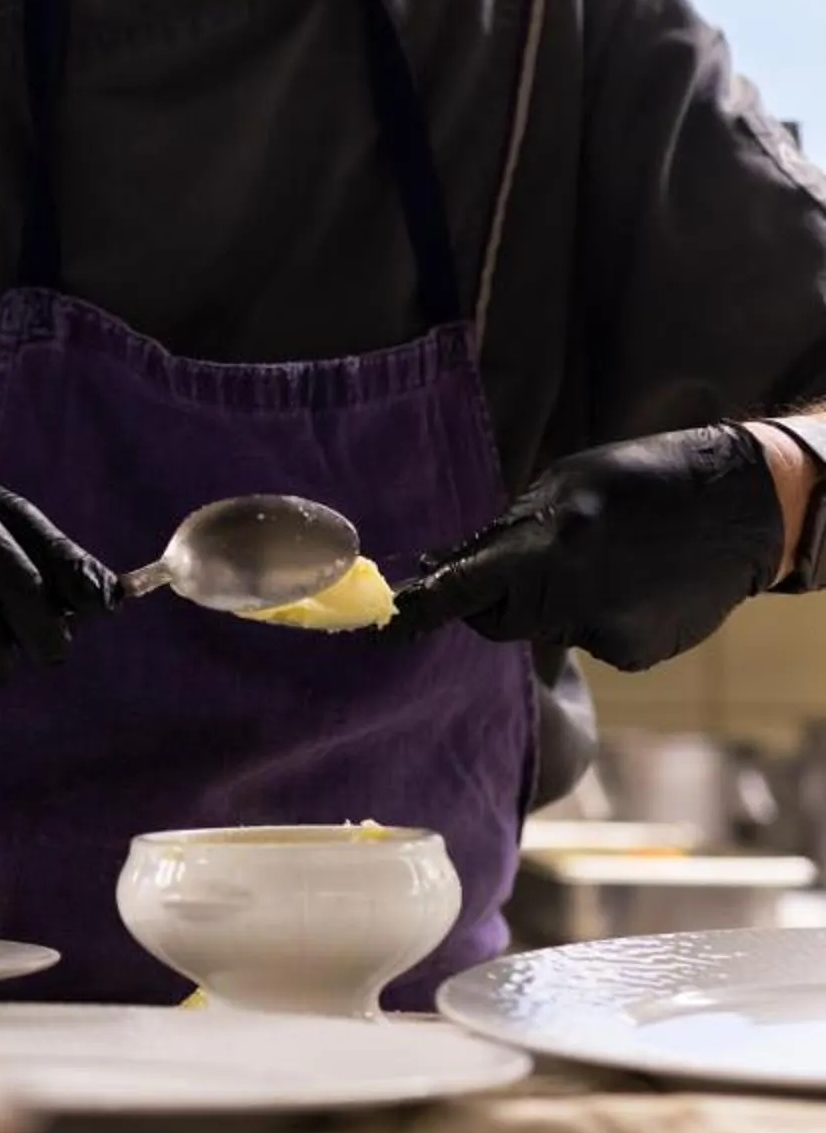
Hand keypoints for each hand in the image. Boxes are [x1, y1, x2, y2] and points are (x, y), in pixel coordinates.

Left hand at [391, 424, 784, 670]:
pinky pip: (590, 638)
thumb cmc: (644, 479)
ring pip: (548, 628)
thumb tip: (450, 563)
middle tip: (534, 559)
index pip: (465, 590)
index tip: (390, 624)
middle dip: (499, 598)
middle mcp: (571, 599)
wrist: (741, 509)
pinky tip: (633, 582)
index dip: (424, 610)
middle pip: (500, 620)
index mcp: (548, 546)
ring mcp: (606, 633)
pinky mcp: (634, 653)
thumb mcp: (567, 481)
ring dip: (558, 600)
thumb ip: (510, 529)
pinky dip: (598, 614)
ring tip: (607, 558)